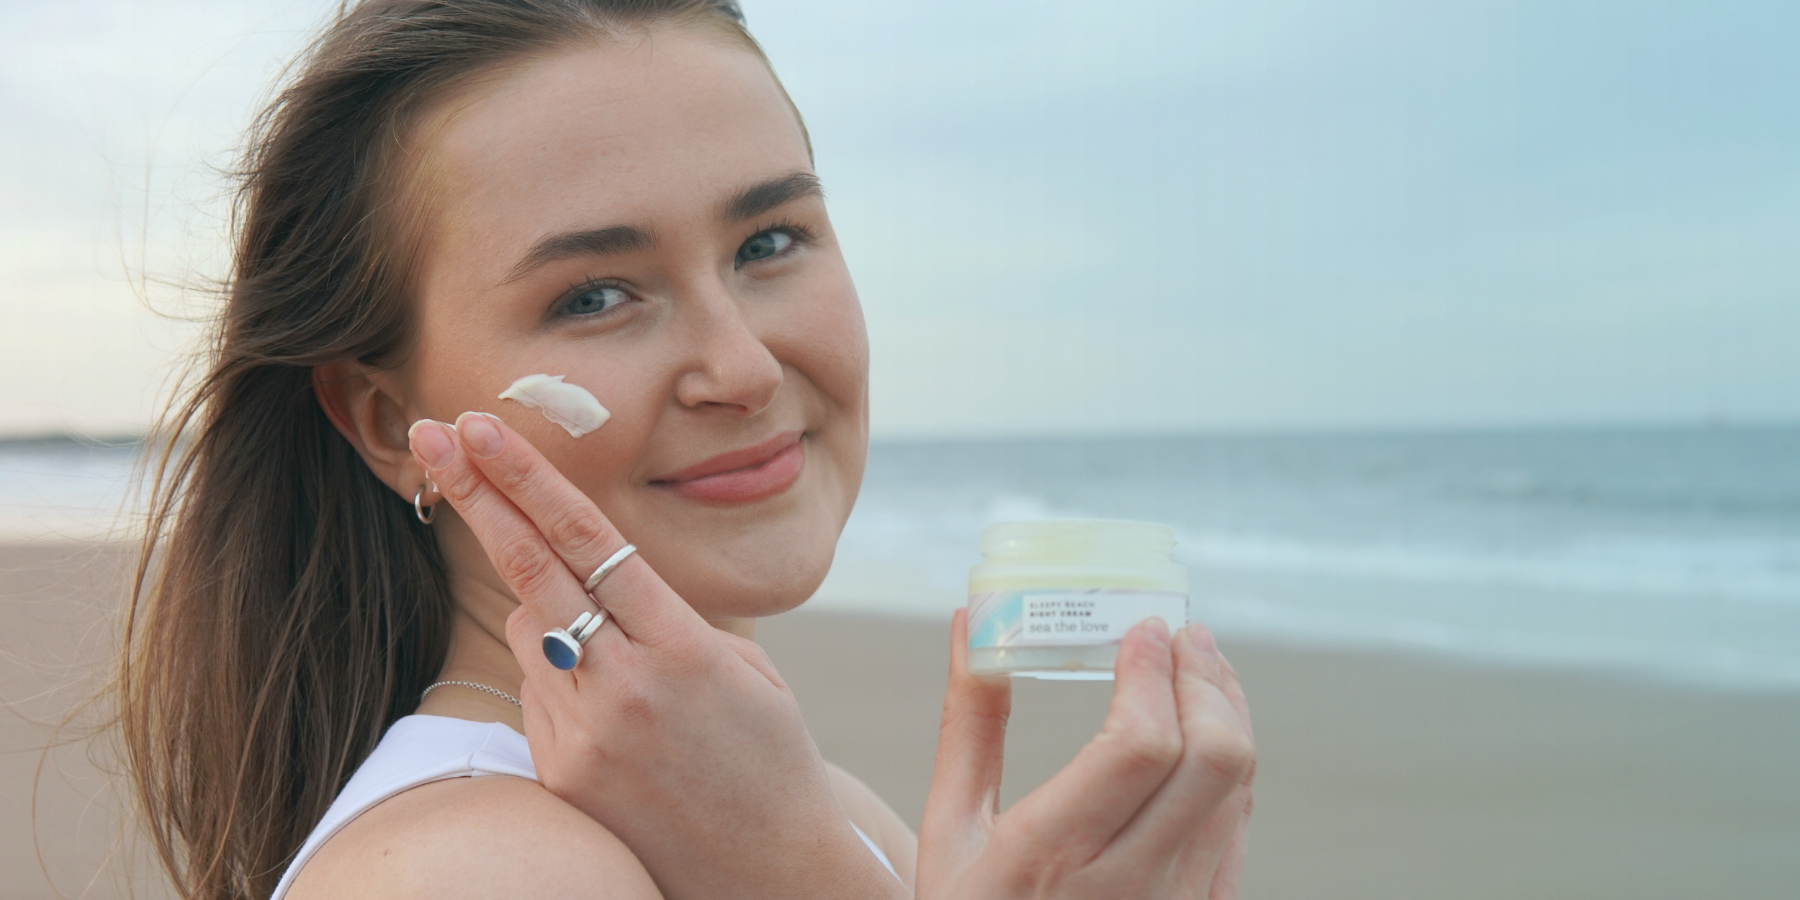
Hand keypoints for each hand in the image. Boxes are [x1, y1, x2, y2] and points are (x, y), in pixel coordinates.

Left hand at [408, 413, 904, 899]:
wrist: (769, 874)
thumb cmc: (769, 758)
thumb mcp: (742, 670)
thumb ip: (662, 620)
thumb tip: (579, 584)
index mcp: (683, 649)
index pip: (589, 542)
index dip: (530, 478)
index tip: (483, 428)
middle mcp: (625, 688)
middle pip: (531, 568)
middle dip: (477, 493)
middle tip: (432, 432)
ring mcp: (584, 737)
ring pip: (531, 631)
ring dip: (552, 615)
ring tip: (628, 668)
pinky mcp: (559, 776)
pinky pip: (538, 693)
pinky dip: (562, 679)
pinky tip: (621, 721)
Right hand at [917, 612, 1254, 899]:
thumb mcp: (949, 830)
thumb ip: (968, 725)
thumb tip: (973, 625)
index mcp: (1052, 856)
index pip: (1140, 747)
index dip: (1153, 674)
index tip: (1142, 627)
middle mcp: (1129, 885)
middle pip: (1212, 759)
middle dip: (1205, 678)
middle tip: (1182, 634)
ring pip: (1238, 786)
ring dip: (1227, 710)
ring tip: (1197, 665)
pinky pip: (1239, 823)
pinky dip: (1232, 762)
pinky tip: (1205, 729)